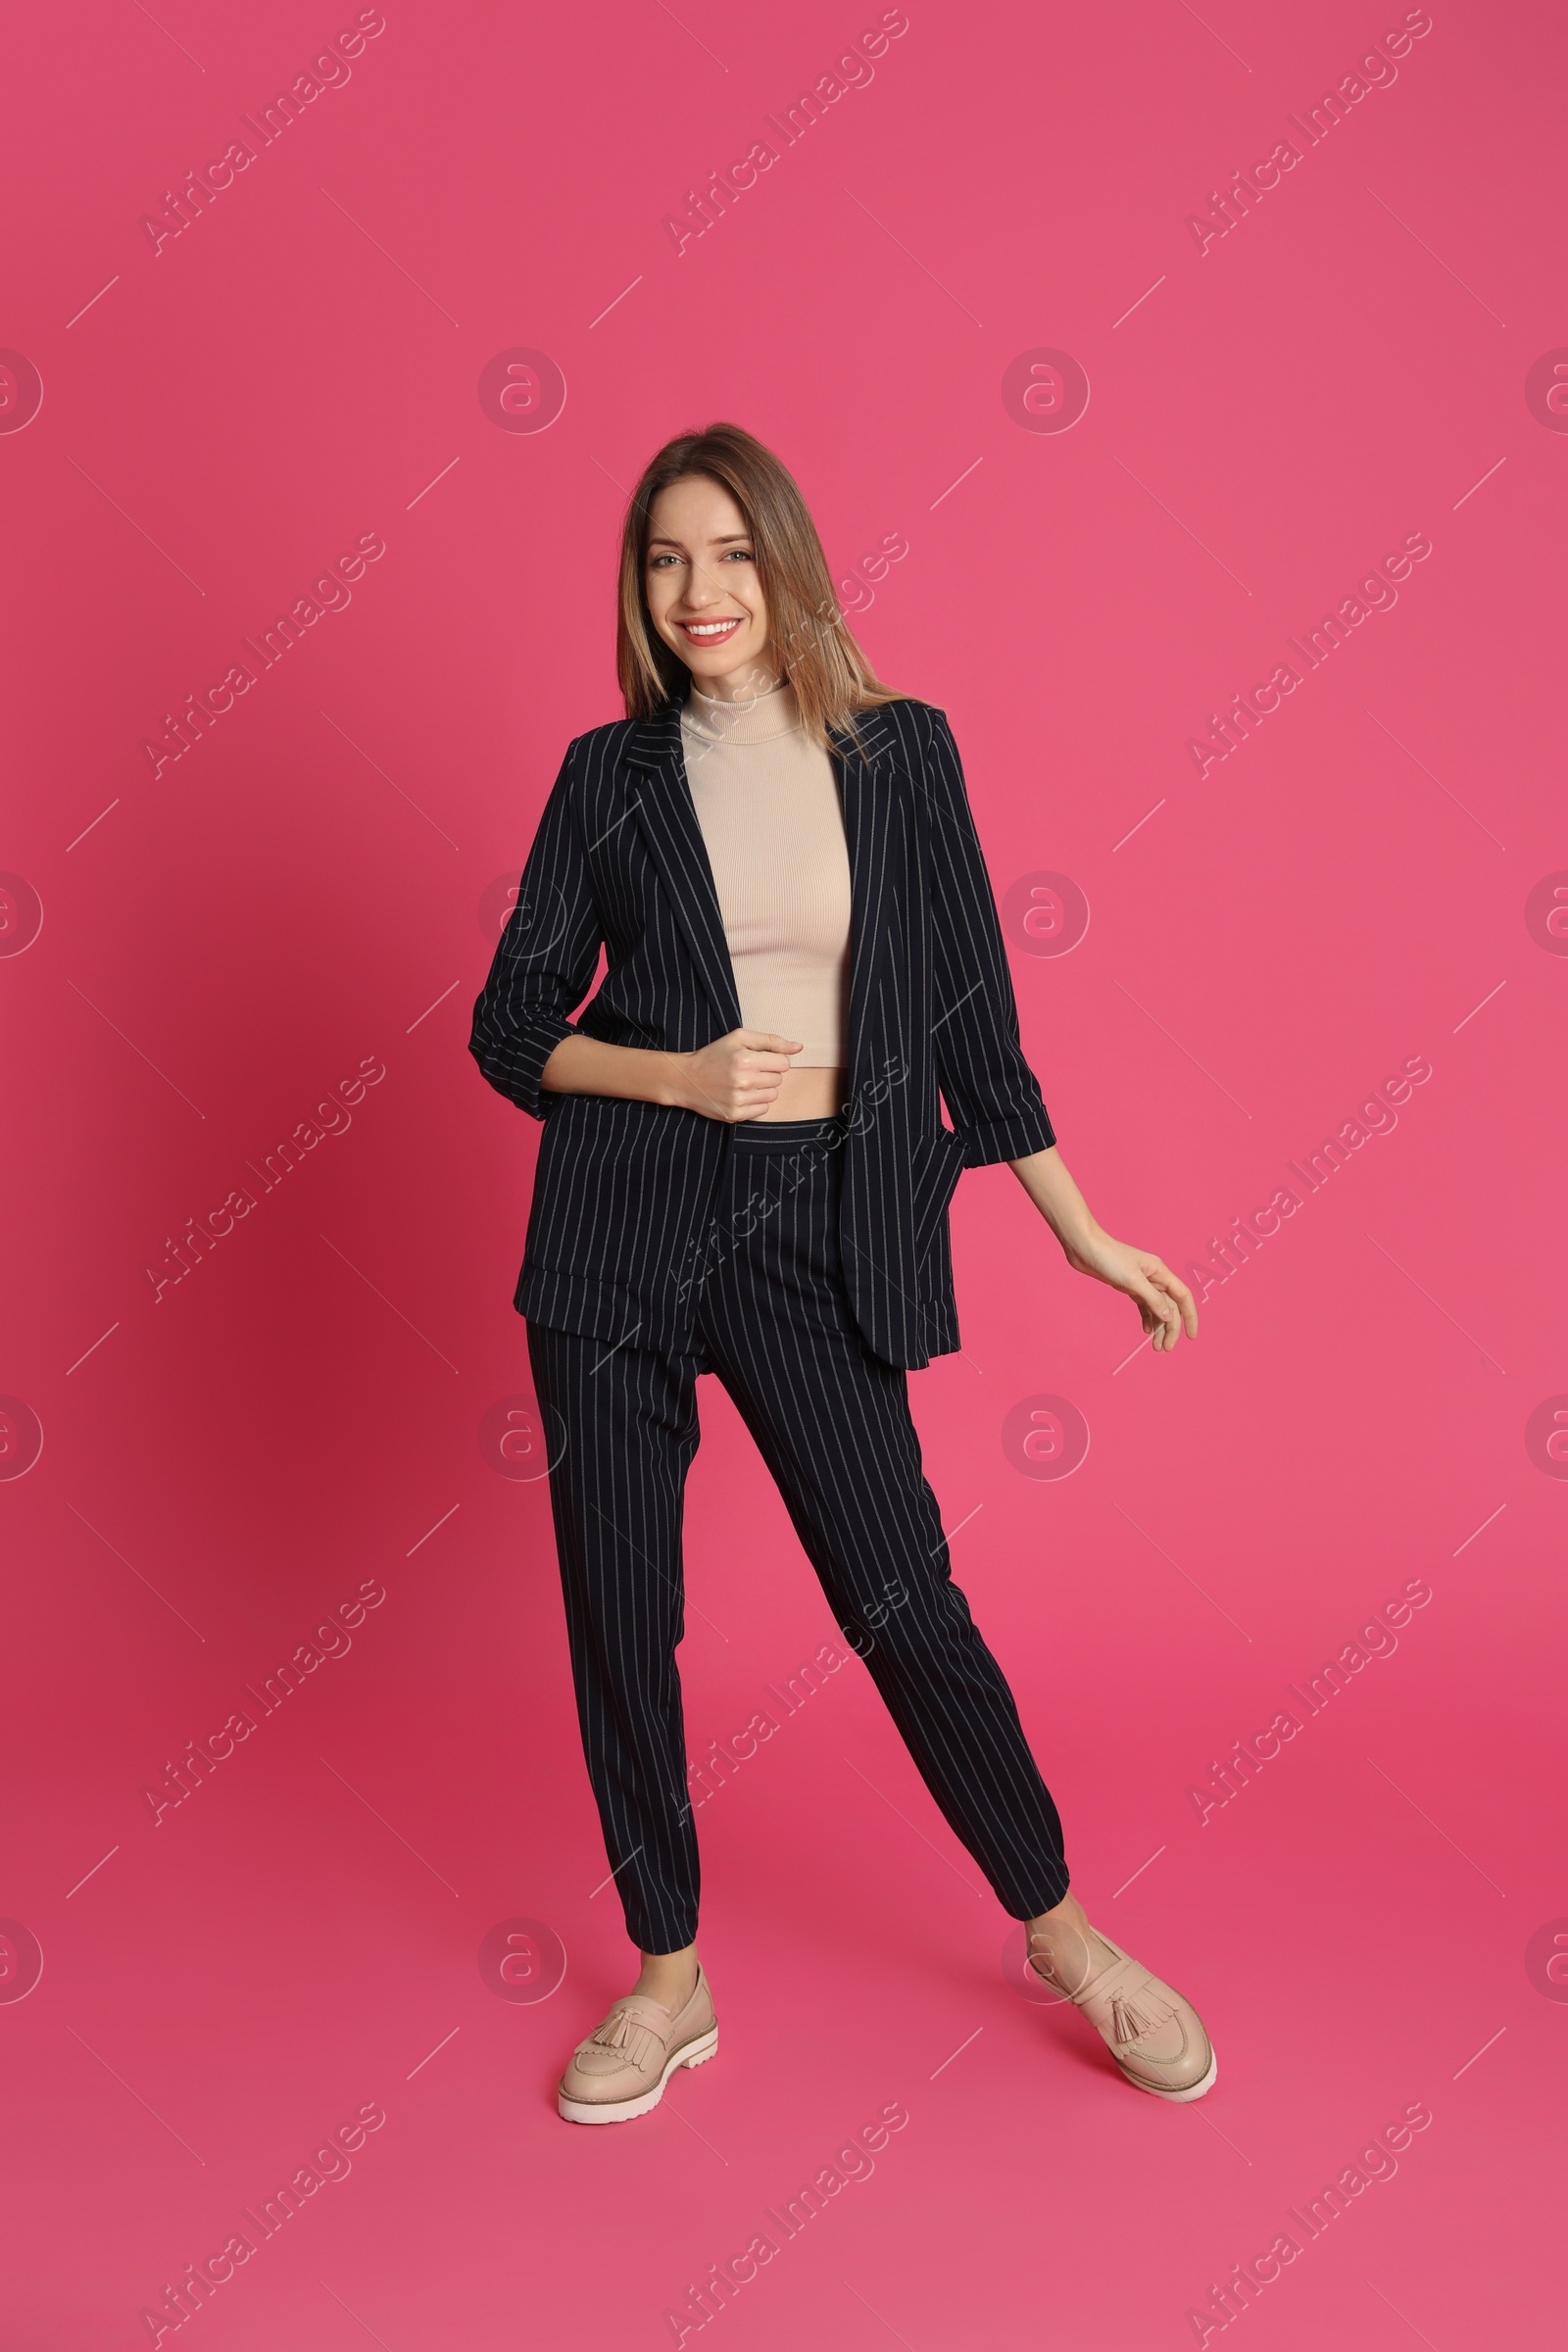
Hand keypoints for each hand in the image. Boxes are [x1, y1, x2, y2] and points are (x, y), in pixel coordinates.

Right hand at [669, 1029, 802, 1122]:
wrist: (686, 1079)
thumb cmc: (714, 1055)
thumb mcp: (739, 1038)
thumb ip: (771, 1041)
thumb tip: (799, 1047)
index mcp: (745, 1059)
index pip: (784, 1064)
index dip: (773, 1060)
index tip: (759, 1060)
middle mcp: (743, 1081)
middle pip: (778, 1080)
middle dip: (767, 1074)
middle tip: (748, 1071)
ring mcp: (739, 1100)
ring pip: (772, 1096)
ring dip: (763, 1089)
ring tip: (745, 1083)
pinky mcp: (735, 1115)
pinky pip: (763, 1110)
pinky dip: (755, 1102)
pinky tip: (741, 1095)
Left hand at [1061, 1227, 1197, 1351]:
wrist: (1085, 1248)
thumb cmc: (1108, 1258)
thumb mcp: (1132, 1280)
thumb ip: (1153, 1298)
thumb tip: (1168, 1317)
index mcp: (1160, 1272)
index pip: (1183, 1297)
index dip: (1190, 1317)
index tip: (1191, 1337)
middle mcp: (1155, 1277)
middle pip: (1170, 1307)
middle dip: (1171, 1329)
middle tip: (1166, 1348)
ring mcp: (1142, 1282)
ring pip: (1157, 1308)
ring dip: (1158, 1327)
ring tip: (1155, 1347)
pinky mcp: (1129, 1286)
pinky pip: (1144, 1305)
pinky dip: (1146, 1318)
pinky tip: (1146, 1330)